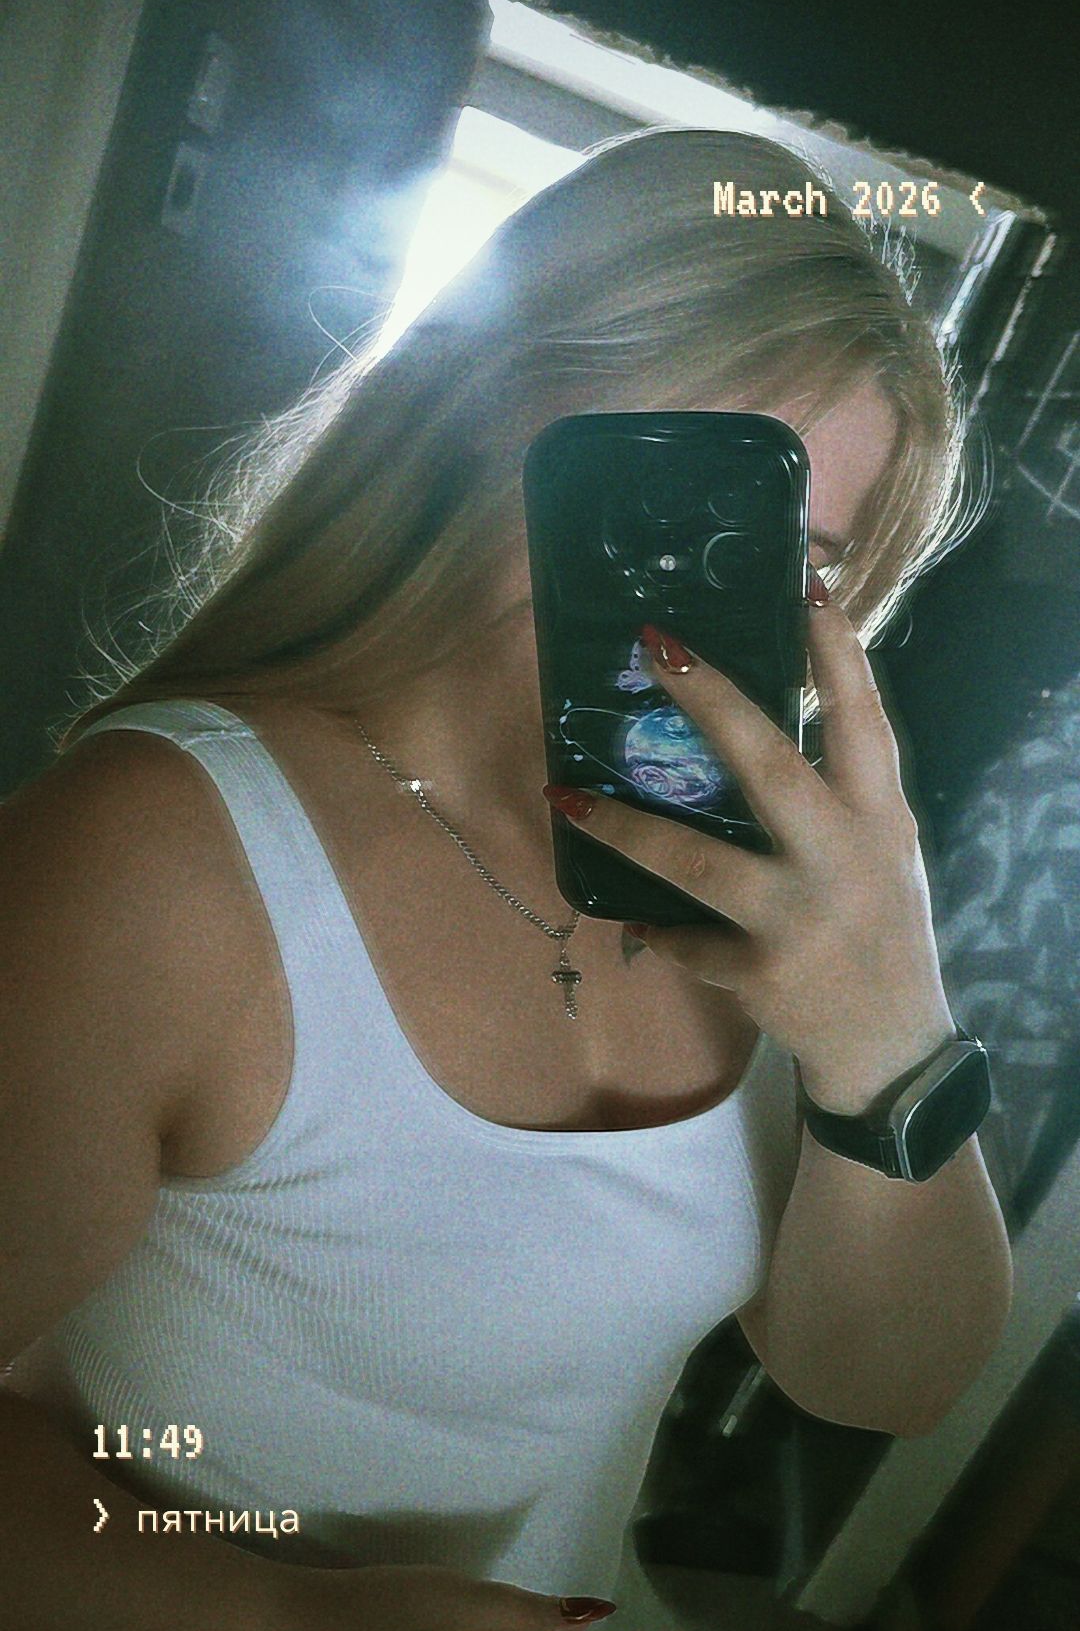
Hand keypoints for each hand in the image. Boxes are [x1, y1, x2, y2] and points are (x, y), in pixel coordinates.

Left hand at [544, 596, 956, 1114]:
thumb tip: (757, 726)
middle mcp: (841, 858)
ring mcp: (796, 918)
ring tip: (565, 793)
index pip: (863, 719)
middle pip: (769, 767)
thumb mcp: (884, 852)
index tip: (804, 584)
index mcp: (879, 817)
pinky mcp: (757, 972)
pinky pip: (683, 938)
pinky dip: (655, 927)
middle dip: (711, 703)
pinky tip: (628, 914)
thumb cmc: (882, 929)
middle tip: (655, 646)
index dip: (836, 653)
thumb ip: (838, 796)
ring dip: (622, 827)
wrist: (889, 1046)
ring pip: (695, 862)